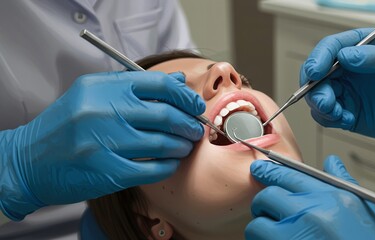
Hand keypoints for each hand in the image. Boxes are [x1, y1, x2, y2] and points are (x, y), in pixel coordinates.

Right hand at [0, 71, 204, 220]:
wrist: (28, 161)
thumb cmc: (66, 125)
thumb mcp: (93, 94)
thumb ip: (136, 86)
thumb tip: (179, 80)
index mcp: (102, 88)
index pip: (158, 84)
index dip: (185, 95)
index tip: (194, 105)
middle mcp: (103, 112)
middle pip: (166, 115)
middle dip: (189, 124)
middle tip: (195, 129)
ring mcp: (105, 143)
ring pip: (163, 144)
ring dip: (181, 146)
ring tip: (184, 146)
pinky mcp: (107, 172)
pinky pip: (152, 169)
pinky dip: (168, 166)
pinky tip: (170, 163)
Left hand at [245, 155, 374, 239]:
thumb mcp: (366, 213)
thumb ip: (345, 184)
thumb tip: (332, 162)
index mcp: (334, 200)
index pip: (292, 175)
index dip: (270, 170)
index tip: (259, 169)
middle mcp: (313, 215)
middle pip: (268, 196)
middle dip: (263, 202)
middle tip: (266, 209)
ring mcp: (296, 237)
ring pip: (258, 225)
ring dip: (262, 229)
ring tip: (274, 234)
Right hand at [300, 28, 374, 151]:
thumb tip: (345, 56)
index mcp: (362, 48)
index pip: (331, 47)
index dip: (318, 58)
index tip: (315, 71)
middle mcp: (348, 68)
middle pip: (315, 73)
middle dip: (314, 87)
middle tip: (324, 101)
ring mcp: (345, 91)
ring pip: (316, 95)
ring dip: (321, 106)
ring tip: (339, 113)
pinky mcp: (345, 111)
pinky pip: (325, 115)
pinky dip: (329, 119)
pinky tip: (347, 120)